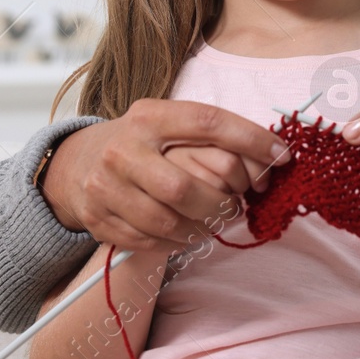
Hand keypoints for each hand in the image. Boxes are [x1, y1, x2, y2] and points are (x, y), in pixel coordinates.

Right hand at [41, 99, 290, 253]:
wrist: (77, 162)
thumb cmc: (142, 142)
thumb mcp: (168, 123)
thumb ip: (211, 137)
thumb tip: (272, 157)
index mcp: (148, 116)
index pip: (207, 122)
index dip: (250, 139)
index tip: (281, 155)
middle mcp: (122, 150)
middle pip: (184, 187)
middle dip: (221, 202)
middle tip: (237, 205)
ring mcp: (105, 188)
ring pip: (168, 222)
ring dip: (203, 227)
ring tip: (216, 219)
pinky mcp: (99, 220)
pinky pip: (150, 241)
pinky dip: (179, 241)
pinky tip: (189, 231)